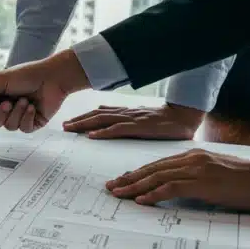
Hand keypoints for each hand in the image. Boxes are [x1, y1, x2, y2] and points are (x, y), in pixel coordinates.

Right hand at [0, 50, 91, 132]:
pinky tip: (33, 107)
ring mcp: (12, 116)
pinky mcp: (27, 124)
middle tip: (4, 104)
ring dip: (14, 112)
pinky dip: (26, 117)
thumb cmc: (27, 74)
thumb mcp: (0, 80)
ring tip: (24, 100)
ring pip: (2, 125)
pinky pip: (19, 129)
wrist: (53, 79)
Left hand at [62, 103, 203, 140]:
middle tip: (63, 127)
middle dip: (79, 120)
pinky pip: (119, 129)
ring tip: (70, 129)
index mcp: (127, 112)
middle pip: (97, 115)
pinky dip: (104, 132)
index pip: (100, 113)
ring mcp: (133, 119)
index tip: (69, 122)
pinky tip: (92, 136)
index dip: (84, 117)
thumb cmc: (166, 121)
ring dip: (85, 124)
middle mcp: (127, 113)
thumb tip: (109, 124)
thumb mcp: (142, 119)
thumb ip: (126, 122)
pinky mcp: (141, 127)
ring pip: (103, 120)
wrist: (186, 116)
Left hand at [105, 149, 249, 209]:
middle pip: (152, 169)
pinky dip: (153, 194)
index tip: (123, 179)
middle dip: (129, 178)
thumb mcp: (213, 174)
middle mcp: (191, 160)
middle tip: (112, 186)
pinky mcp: (202, 183)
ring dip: (135, 187)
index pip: (158, 164)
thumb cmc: (242, 181)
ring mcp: (196, 170)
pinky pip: (171, 188)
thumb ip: (193, 176)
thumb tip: (175, 187)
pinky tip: (141, 200)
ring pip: (157, 177)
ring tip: (119, 194)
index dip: (138, 172)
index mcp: (193, 156)